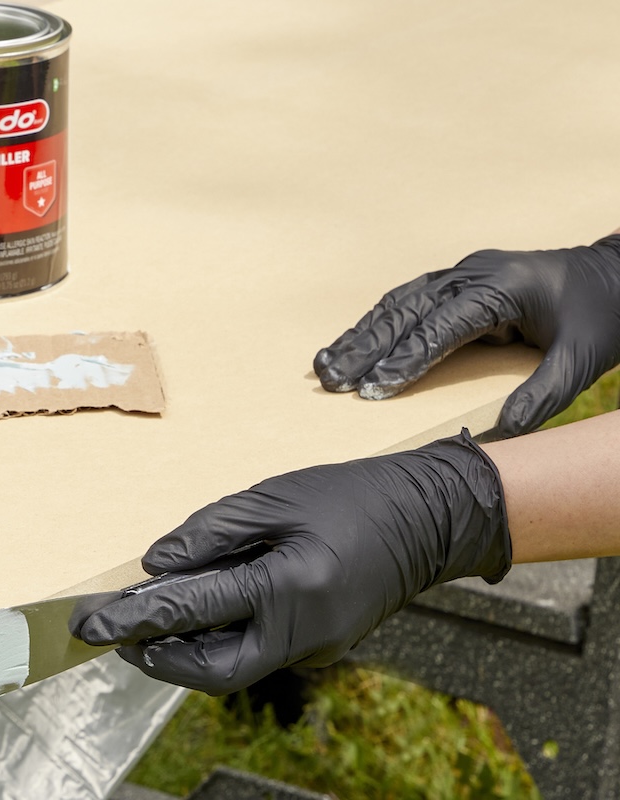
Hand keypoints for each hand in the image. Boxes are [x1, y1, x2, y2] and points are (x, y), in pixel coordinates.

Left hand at [71, 431, 510, 694]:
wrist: (429, 518)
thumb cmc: (352, 496)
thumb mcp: (273, 498)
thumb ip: (210, 533)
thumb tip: (156, 565)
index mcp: (290, 587)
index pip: (192, 610)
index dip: (132, 616)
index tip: (88, 620)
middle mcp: (303, 632)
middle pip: (209, 669)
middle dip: (153, 655)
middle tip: (112, 631)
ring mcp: (314, 648)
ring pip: (230, 668)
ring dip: (181, 651)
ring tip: (143, 622)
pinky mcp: (319, 647)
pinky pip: (254, 653)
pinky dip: (216, 639)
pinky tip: (193, 614)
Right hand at [314, 235, 619, 436]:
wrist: (615, 273)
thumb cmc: (601, 317)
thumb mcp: (582, 360)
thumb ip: (543, 395)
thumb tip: (503, 433)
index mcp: (503, 287)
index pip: (443, 325)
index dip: (407, 358)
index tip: (375, 388)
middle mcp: (475, 274)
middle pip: (407, 310)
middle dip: (366, 348)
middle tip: (332, 380)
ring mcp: (462, 273)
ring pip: (398, 302)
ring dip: (360, 335)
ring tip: (325, 365)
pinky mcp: (456, 280)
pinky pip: (406, 299)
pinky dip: (375, 323)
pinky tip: (350, 343)